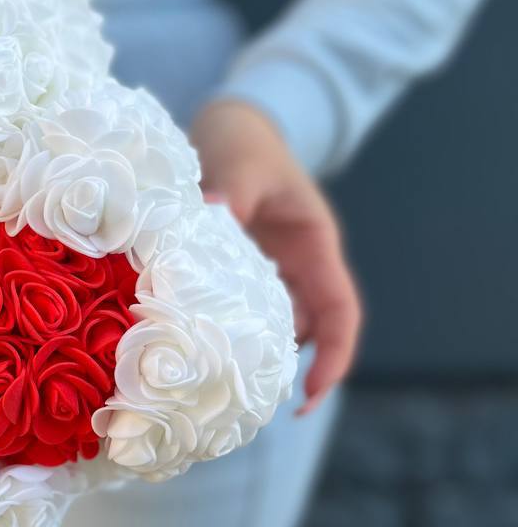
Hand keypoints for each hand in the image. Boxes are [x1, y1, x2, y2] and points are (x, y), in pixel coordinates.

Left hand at [190, 99, 361, 413]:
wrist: (229, 122)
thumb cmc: (242, 139)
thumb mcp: (239, 163)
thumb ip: (228, 194)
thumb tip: (210, 218)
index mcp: (314, 243)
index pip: (340, 312)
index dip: (334, 358)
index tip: (307, 396)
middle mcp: (297, 264)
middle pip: (306, 330)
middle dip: (283, 368)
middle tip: (243, 404)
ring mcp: (268, 268)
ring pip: (268, 324)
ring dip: (247, 350)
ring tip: (208, 380)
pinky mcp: (236, 268)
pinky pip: (235, 308)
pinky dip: (218, 327)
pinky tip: (185, 343)